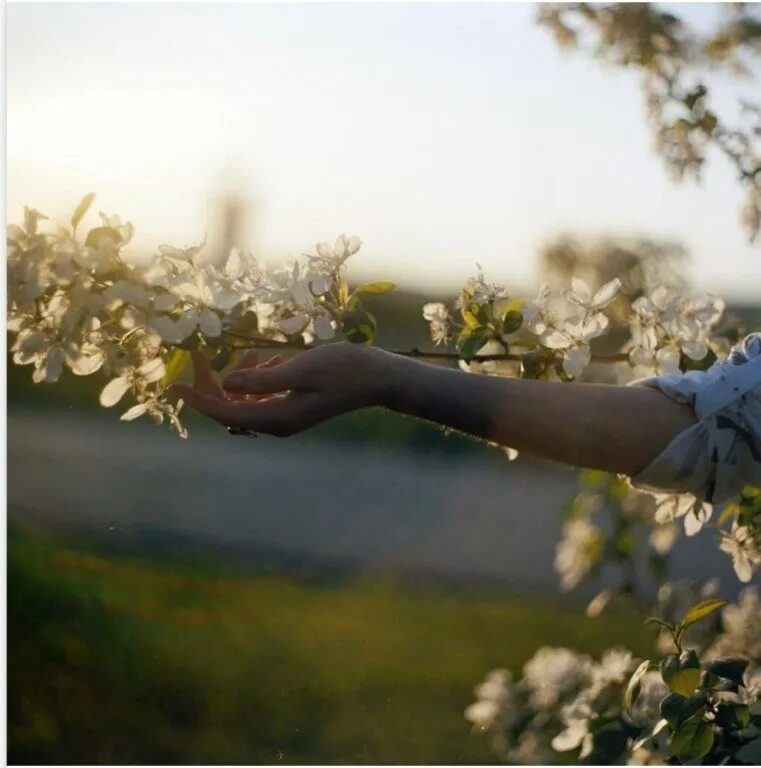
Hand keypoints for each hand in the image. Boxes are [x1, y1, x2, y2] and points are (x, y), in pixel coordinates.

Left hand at [170, 343, 393, 436]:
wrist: (376, 377)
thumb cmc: (343, 369)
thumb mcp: (300, 370)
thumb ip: (261, 379)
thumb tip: (225, 384)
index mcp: (278, 418)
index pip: (226, 414)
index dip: (198, 401)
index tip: (174, 388)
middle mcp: (278, 423)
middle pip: (231, 409)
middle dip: (213, 384)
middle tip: (201, 355)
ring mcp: (286, 418)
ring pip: (244, 402)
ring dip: (238, 379)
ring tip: (250, 355)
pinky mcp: (293, 408)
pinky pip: (261, 398)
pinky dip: (256, 380)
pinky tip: (265, 362)